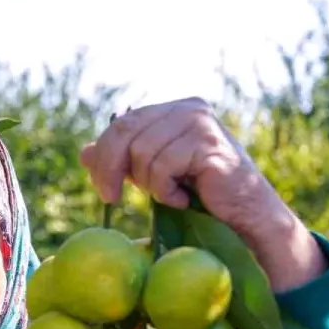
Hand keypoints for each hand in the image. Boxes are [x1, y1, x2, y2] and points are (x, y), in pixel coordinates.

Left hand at [79, 97, 326, 291]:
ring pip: (142, 152)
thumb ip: (123, 161)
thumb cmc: (202, 198)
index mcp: (173, 110)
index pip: (121, 124)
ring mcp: (201, 123)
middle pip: (125, 132)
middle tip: (111, 197)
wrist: (244, 220)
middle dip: (111, 168)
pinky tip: (185, 198)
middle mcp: (188, 108)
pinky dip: (166, 191)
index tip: (102, 189)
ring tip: (170, 195)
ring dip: (149, 184)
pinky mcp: (209, 145)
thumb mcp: (153, 176)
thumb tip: (84, 152)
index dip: (102, 156)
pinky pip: (163, 167)